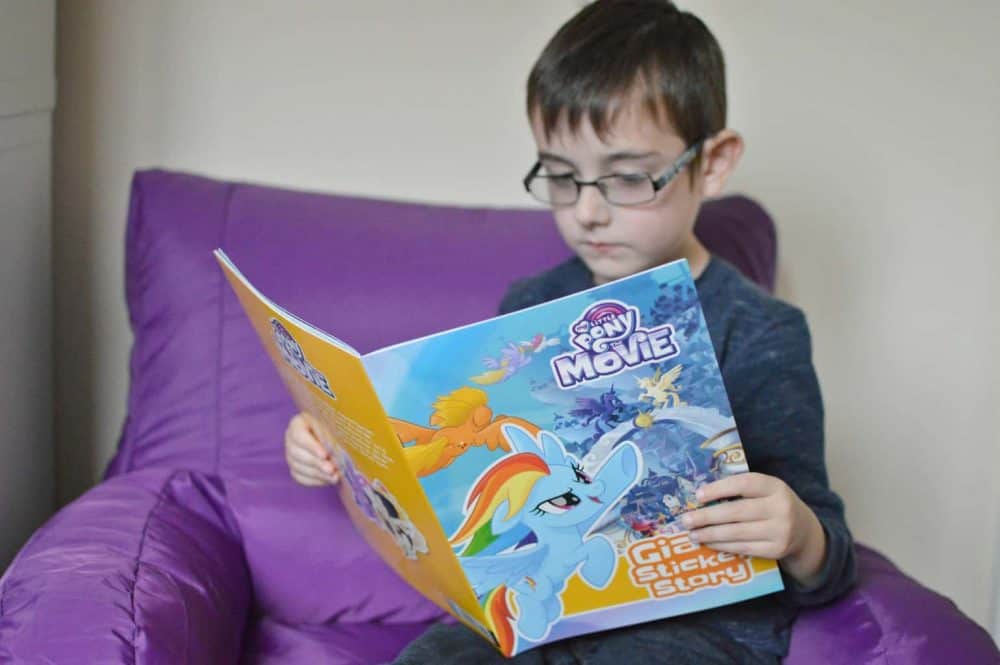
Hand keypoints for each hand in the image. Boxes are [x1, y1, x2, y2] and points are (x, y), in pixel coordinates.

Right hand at [284, 412, 340, 485]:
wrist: (330, 435)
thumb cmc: (332, 426)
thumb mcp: (332, 426)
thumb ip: (331, 437)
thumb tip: (336, 454)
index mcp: (297, 424)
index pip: (299, 435)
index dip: (311, 446)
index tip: (325, 455)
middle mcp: (290, 440)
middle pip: (297, 453)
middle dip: (316, 463)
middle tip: (331, 469)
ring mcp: (290, 455)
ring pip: (299, 467)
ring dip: (317, 474)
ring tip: (333, 477)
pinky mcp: (295, 469)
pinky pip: (301, 477)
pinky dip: (315, 481)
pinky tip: (328, 481)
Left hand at [680, 472, 826, 586]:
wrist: (804, 531)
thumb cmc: (772, 505)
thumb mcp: (765, 491)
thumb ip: (740, 489)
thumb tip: (700, 495)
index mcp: (775, 486)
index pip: (744, 484)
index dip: (719, 489)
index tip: (698, 495)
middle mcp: (780, 508)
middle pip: (737, 512)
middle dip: (707, 517)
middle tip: (686, 520)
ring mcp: (780, 531)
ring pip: (737, 533)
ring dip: (710, 534)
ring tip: (692, 534)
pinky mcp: (776, 550)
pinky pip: (743, 547)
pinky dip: (722, 545)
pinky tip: (708, 542)